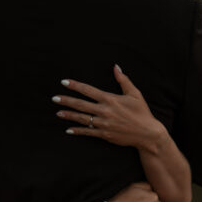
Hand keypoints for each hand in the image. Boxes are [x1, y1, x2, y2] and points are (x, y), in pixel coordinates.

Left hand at [53, 65, 167, 151]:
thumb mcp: (134, 94)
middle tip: (54, 98)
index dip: (75, 85)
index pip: (88, 90)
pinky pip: (88, 132)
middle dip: (66, 101)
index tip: (64, 82)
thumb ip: (123, 80)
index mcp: (110, 99)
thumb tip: (116, 67)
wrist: (147, 133)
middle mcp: (105, 111)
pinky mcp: (104, 134)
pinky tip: (68, 129)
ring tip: (58, 112)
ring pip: (82, 119)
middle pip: (81, 104)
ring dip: (69, 115)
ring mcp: (103, 124)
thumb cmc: (142, 112)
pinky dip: (77, 131)